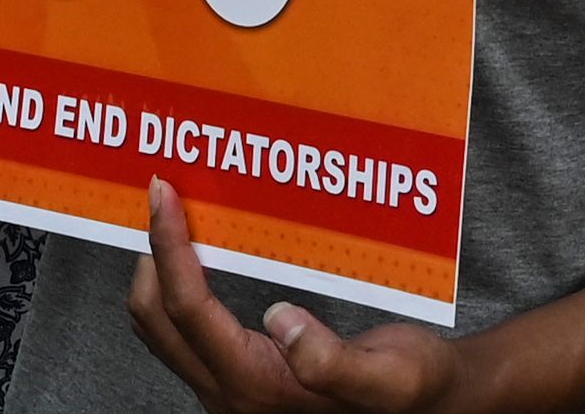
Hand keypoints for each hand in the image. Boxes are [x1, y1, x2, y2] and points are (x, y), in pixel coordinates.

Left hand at [129, 182, 461, 411]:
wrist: (432, 409)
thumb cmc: (416, 391)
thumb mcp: (392, 379)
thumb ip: (332, 360)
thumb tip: (280, 318)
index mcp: (259, 387)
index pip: (187, 310)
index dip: (169, 246)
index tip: (163, 192)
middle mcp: (232, 396)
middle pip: (156, 319)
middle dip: (152, 252)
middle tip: (163, 195)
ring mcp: (231, 393)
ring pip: (164, 330)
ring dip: (161, 271)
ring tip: (177, 219)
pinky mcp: (240, 384)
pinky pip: (187, 335)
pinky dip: (180, 289)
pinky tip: (202, 257)